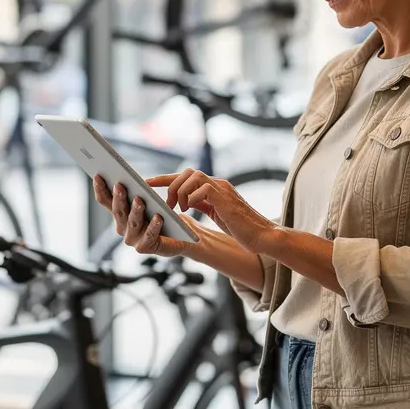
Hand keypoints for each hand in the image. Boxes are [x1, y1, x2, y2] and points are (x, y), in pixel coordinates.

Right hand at [92, 175, 206, 256]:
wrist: (181, 236)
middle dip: (119, 198)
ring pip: (132, 223)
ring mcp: (133, 239)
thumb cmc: (164, 214)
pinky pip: (149, 235)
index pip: (106, 201)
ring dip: (135, 211)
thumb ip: (137, 192)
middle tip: (120, 185)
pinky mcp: (145, 247)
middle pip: (118, 211)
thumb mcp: (149, 200)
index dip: (101, 189)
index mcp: (120, 214)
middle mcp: (122, 227)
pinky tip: (158, 217)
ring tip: (139, 200)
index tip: (98, 175)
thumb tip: (128, 176)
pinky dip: (153, 226)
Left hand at [146, 168, 277, 253]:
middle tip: (168, 204)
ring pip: (193, 177)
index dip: (165, 178)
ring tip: (180, 208)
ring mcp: (223, 189)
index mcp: (214, 187)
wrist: (262, 236)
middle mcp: (218, 184)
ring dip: (180, 192)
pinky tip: (191, 209)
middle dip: (171, 185)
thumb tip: (185, 201)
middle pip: (187, 172)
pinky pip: (203, 189)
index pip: (186, 176)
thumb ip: (203, 204)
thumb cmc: (240, 228)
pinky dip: (192, 198)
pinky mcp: (225, 198)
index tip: (147, 182)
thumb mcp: (216, 213)